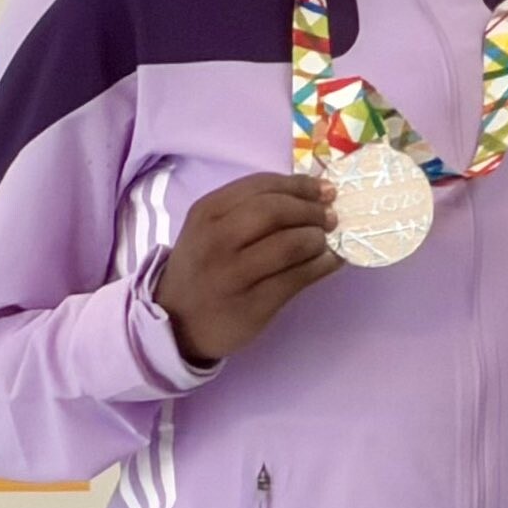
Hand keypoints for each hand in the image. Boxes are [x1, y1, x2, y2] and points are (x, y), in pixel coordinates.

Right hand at [154, 172, 340, 365]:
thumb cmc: (203, 268)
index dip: (300, 185)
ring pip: (289, 244)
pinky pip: (297, 278)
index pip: (261, 186)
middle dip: (311, 210)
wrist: (177, 322)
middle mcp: (217, 239)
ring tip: (327, 241)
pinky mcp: (253, 304)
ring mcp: (234, 274)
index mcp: (207, 212)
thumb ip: (250, 208)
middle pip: (276, 210)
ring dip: (318, 238)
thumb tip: (312, 194)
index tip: (324, 190)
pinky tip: (331, 261)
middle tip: (330, 217)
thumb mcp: (210, 229)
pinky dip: (322, 265)